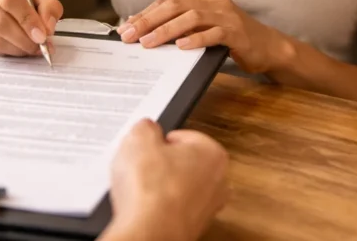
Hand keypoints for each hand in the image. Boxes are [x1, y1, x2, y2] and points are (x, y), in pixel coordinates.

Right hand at [104, 119, 227, 240]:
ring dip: (160, 188)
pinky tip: (143, 208)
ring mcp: (206, 209)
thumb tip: (146, 129)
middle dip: (162, 164)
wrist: (149, 232)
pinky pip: (170, 210)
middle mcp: (218, 182)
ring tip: (140, 189)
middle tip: (142, 166)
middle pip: (183, 163)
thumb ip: (146, 127)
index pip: (184, 137)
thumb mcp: (139, 139)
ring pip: (177, 188)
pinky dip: (158, 208)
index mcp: (213, 153)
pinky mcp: (191, 228)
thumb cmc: (152, 190)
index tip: (149, 145)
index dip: (160, 140)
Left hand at [117, 0, 285, 73]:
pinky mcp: (237, 31)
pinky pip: (213, 33)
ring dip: (166, 30)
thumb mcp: (204, 26)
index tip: (126, 27)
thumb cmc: (231, 38)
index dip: (145, 14)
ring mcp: (226, 14)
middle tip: (130, 35)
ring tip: (148, 42)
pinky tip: (181, 46)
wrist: (268, 46)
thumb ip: (181, 25)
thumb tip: (146, 32)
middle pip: (174, 6)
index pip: (167, 2)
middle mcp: (213, 0)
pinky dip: (195, 39)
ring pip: (191, 18)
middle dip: (149, 21)